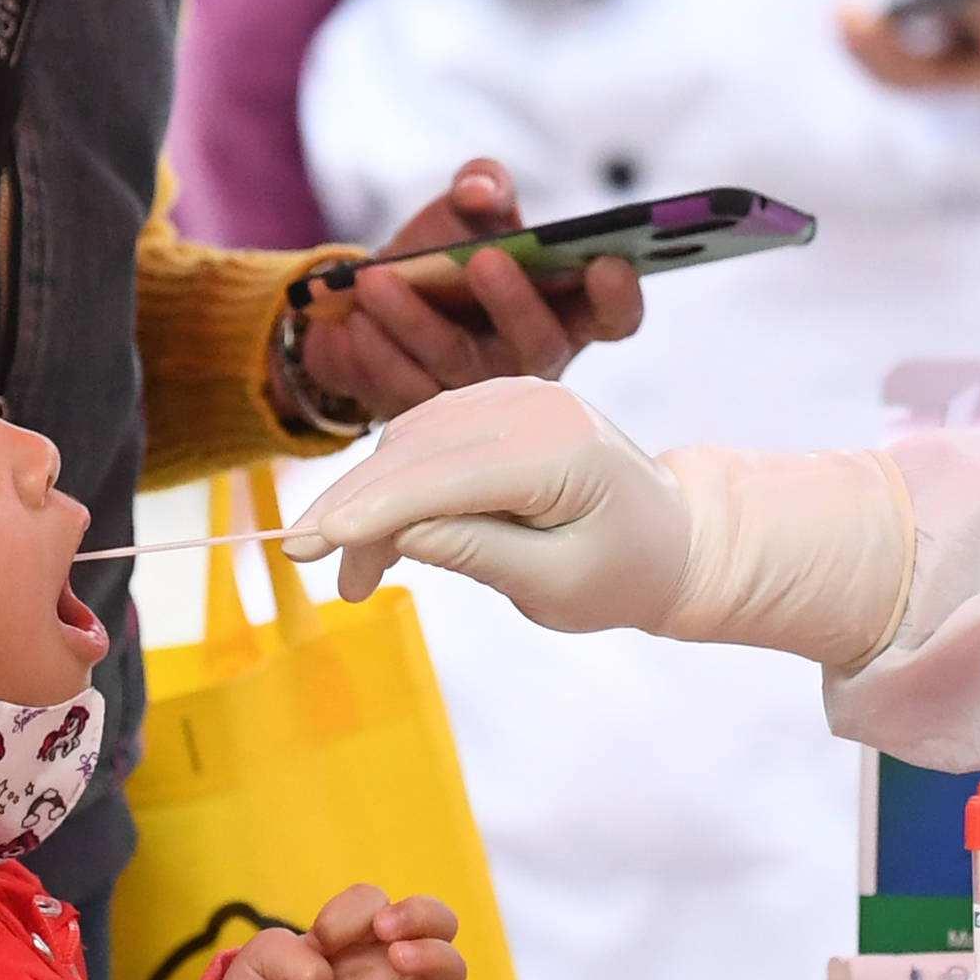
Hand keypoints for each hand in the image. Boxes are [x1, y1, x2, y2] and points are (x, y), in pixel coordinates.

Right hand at [286, 381, 687, 628]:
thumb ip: (476, 552)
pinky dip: (394, 480)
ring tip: (353, 573)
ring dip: (369, 499)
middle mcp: (534, 403)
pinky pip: (427, 434)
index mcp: (559, 449)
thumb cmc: (623, 571)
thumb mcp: (555, 585)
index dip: (371, 509)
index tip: (309, 543)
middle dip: (354, 508)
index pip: (444, 476)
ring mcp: (516, 393)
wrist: (673, 536)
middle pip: (415, 450)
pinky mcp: (499, 402)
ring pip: (410, 439)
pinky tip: (379, 533)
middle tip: (306, 563)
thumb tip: (394, 533)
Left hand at [290, 159, 648, 428]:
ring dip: (415, 322)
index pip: (614, 315)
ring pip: (459, 368)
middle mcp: (533, 359)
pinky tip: (353, 322)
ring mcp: (482, 395)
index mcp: (566, 308)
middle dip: (515, 302)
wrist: (372, 298)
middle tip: (483, 259)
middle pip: (541, 346)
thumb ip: (483, 185)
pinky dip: (376, 354)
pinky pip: (405, 392)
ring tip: (374, 281)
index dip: (619, 295)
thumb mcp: (466, 211)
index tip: (606, 261)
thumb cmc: (443, 253)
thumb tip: (479, 190)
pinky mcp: (428, 417)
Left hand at [308, 882, 467, 979]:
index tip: (321, 938)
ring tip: (398, 956)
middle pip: (439, 922)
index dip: (354, 910)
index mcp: (353, 941)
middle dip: (420, 913)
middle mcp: (383, 970)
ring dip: (432, 953)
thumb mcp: (258, 962)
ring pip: (451, 970)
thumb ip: (292, 957)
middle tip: (384, 929)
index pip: (376, 902)